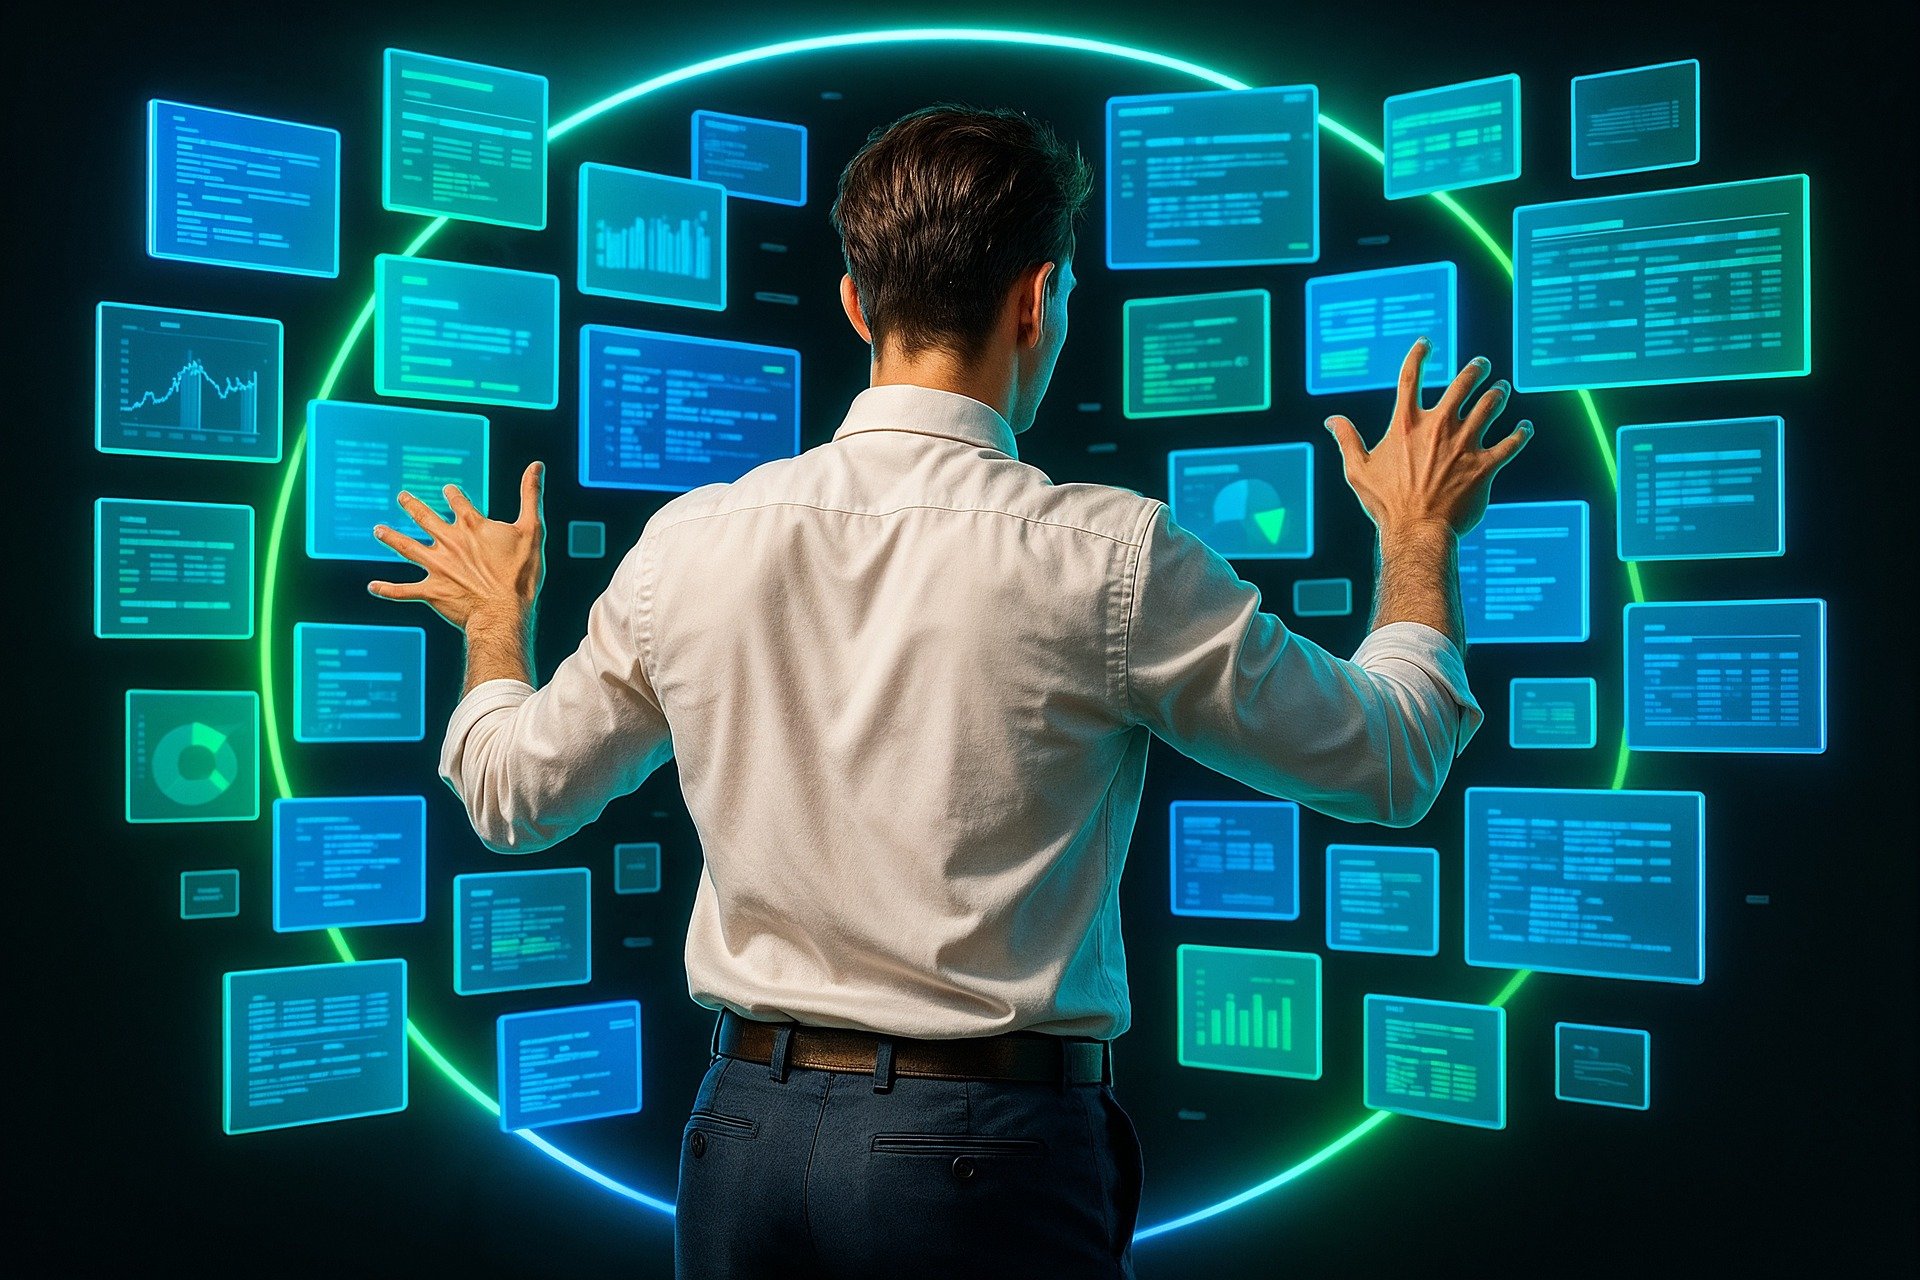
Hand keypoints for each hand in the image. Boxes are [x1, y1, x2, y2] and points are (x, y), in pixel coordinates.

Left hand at [367, 460, 546, 631]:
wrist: (504, 610)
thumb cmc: (520, 573)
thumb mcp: (532, 529)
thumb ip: (530, 496)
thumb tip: (536, 466)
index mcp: (472, 526)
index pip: (458, 503)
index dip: (453, 495)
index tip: (447, 490)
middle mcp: (449, 542)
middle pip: (425, 518)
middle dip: (412, 506)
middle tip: (402, 496)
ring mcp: (437, 567)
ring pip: (407, 548)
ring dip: (391, 538)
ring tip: (379, 530)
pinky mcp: (432, 591)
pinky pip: (404, 591)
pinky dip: (388, 589)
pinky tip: (373, 586)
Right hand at [1324, 338, 1532, 538]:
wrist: (1417, 532)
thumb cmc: (1386, 504)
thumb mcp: (1358, 471)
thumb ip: (1347, 441)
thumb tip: (1332, 420)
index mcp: (1406, 425)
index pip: (1410, 378)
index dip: (1418, 355)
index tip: (1426, 342)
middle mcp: (1438, 427)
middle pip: (1463, 384)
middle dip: (1476, 370)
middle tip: (1483, 365)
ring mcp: (1465, 445)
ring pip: (1490, 406)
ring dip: (1498, 394)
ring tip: (1502, 390)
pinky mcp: (1485, 466)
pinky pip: (1511, 443)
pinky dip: (1521, 433)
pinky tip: (1525, 427)